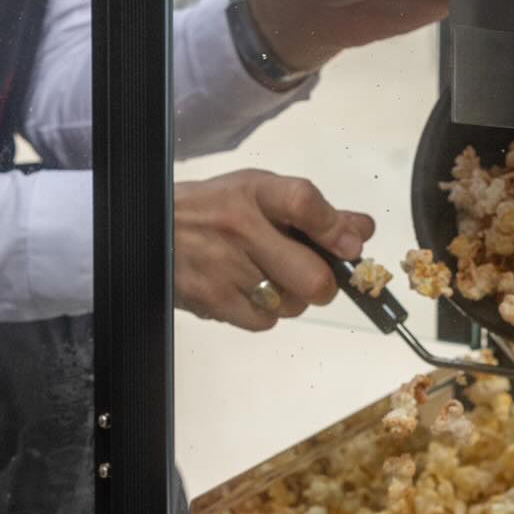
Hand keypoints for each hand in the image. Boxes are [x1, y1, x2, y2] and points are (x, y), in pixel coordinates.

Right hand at [174, 170, 372, 330]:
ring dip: (292, 297)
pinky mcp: (212, 300)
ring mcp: (224, 268)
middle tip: (316, 276)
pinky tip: (247, 291)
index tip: (352, 245)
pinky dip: (266, 312)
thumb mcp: (259, 193)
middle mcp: (239, 228)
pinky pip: (266, 321)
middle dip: (326, 284)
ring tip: (268, 277)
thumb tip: (363, 230)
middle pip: (312, 277)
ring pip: (292, 304)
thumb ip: (313, 211)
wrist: (150, 229)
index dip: (336, 228)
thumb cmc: (215, 209)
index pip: (303, 203)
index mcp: (255, 191)